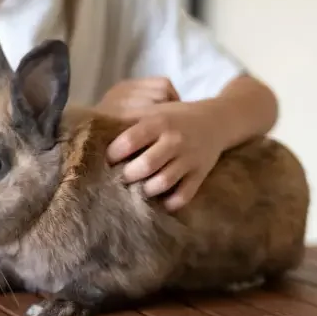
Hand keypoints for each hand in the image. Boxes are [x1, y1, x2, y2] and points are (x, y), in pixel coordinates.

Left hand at [103, 81, 225, 210]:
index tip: (109, 160)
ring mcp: (189, 158)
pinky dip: (171, 202)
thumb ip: (132, 123)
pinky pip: (184, 195)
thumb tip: (98, 134)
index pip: (130, 140)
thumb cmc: (176, 118)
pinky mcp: (200, 174)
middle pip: (145, 165)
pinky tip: (162, 201)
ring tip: (140, 188)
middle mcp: (174, 140)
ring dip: (147, 189)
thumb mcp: (156, 112)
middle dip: (129, 175)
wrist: (218, 121)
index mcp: (159, 122)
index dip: (114, 154)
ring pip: (163, 182)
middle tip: (123, 177)